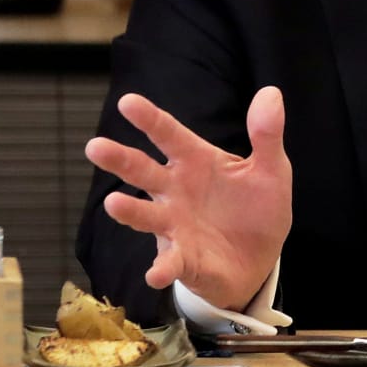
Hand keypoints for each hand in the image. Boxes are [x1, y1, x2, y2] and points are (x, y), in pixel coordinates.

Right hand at [84, 88, 291, 311]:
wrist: (261, 257)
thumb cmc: (258, 206)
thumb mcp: (271, 168)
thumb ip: (267, 134)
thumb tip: (270, 92)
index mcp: (196, 162)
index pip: (170, 135)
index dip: (150, 119)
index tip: (128, 101)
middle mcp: (176, 191)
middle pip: (143, 171)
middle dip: (119, 159)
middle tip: (95, 146)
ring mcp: (174, 225)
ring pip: (145, 215)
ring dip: (129, 210)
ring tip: (113, 203)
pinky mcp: (182, 259)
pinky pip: (168, 262)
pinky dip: (161, 268)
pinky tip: (156, 274)